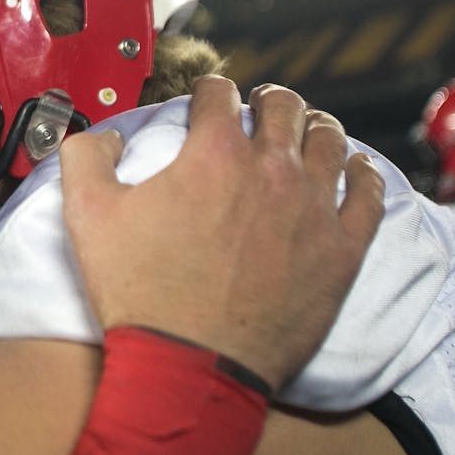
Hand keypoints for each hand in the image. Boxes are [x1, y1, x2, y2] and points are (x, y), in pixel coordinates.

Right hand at [58, 75, 383, 392]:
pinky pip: (369, 194)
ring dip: (314, 127)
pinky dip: (363, 173)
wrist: (190, 365)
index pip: (219, 94)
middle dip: (268, 99)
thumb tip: (105, 137)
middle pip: (284, 106)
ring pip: (329, 141)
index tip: (208, 98)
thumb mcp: (87, 215)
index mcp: (212, 153)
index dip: (209, 90)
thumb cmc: (140, 293)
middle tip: (261, 106)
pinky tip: (355, 170)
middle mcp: (270, 169)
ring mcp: (313, 208)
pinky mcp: (342, 250)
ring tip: (307, 130)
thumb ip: (86, 155)